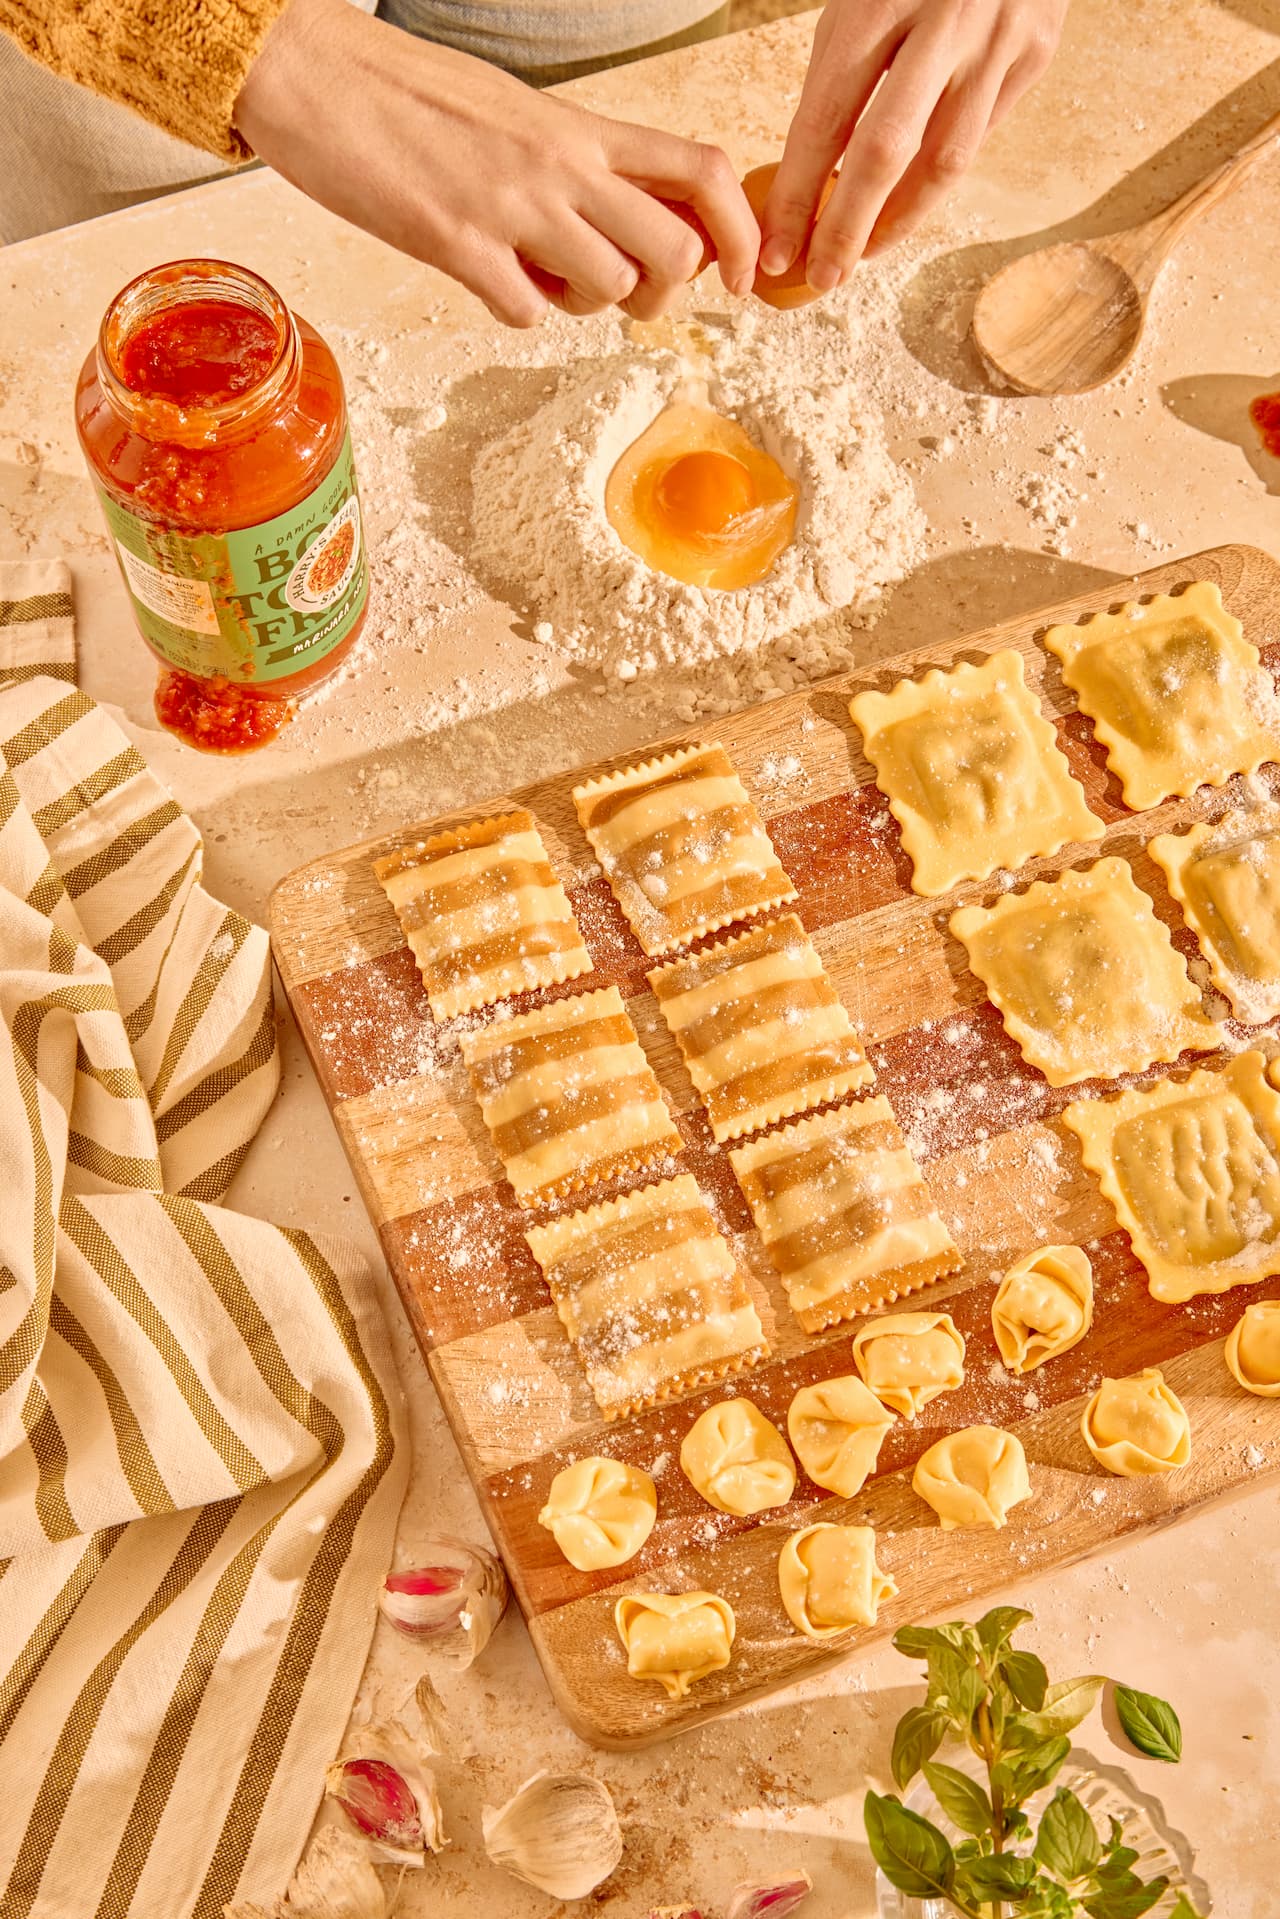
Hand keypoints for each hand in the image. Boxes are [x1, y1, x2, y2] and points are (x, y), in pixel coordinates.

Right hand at [235, 0, 758, 324]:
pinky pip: (527, 313)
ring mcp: (512, 207)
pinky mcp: (457, 244)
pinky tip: (486, 275)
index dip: (741, 234)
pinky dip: (517, 310)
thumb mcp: (519, 115)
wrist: (315, 73)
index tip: (741, 276)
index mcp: (581, 130)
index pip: (703, 170)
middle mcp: (561, 167)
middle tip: (623, 291)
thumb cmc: (410, 97)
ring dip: (586, 305)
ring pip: (611, 289)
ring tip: (540, 274)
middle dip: (663, 293)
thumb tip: (631, 225)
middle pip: (676, 251)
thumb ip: (580, 167)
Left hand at [760, 0, 1066, 290]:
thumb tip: (810, 176)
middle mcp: (942, 22)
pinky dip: (943, 176)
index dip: (797, 196)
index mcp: (876, 3)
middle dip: (846, 228)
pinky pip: (983, 133)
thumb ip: (837, 75)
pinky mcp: (1036, 51)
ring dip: (899, 220)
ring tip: (865, 253)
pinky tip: (912, 201)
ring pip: (945, 160)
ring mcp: (996, 39)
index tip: (776, 250)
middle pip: (884, 153)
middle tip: (821, 277)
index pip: (824, 121)